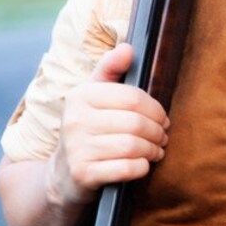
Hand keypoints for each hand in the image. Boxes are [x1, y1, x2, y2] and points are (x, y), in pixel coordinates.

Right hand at [47, 43, 169, 207]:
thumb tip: (128, 48)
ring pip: (133, 146)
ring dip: (152, 150)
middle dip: (157, 132)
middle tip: (163, 137)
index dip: (155, 109)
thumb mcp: (92, 98)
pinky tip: (143, 165)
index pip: (133, 97)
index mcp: (80, 96)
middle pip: (136, 123)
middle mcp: (74, 120)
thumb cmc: (87, 131)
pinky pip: (126, 168)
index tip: (162, 118)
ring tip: (156, 150)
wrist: (62, 176)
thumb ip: (109, 71)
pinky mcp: (83, 174)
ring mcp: (77, 148)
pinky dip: (141, 167)